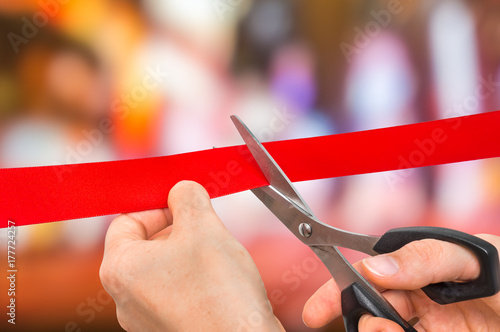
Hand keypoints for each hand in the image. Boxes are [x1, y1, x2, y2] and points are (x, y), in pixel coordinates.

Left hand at [100, 181, 283, 331]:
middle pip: (147, 243)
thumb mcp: (203, 227)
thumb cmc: (219, 294)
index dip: (157, 205)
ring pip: (165, 266)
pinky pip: (177, 289)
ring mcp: (147, 316)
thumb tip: (182, 190)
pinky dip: (196, 276)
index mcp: (119, 269)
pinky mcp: (170, 326)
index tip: (183, 204)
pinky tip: (220, 279)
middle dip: (178, 228)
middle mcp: (126, 297)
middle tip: (205, 226)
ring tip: (216, 255)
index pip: (126, 220)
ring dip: (190, 252)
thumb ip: (187, 197)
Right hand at [302, 234, 499, 330]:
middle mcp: (420, 310)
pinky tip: (401, 331)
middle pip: (371, 317)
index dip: (336, 295)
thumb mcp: (475, 257)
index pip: (366, 283)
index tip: (314, 313)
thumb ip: (424, 257)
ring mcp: (432, 331)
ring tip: (386, 327)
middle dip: (362, 321)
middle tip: (370, 325)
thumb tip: (373, 266)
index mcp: (418, 278)